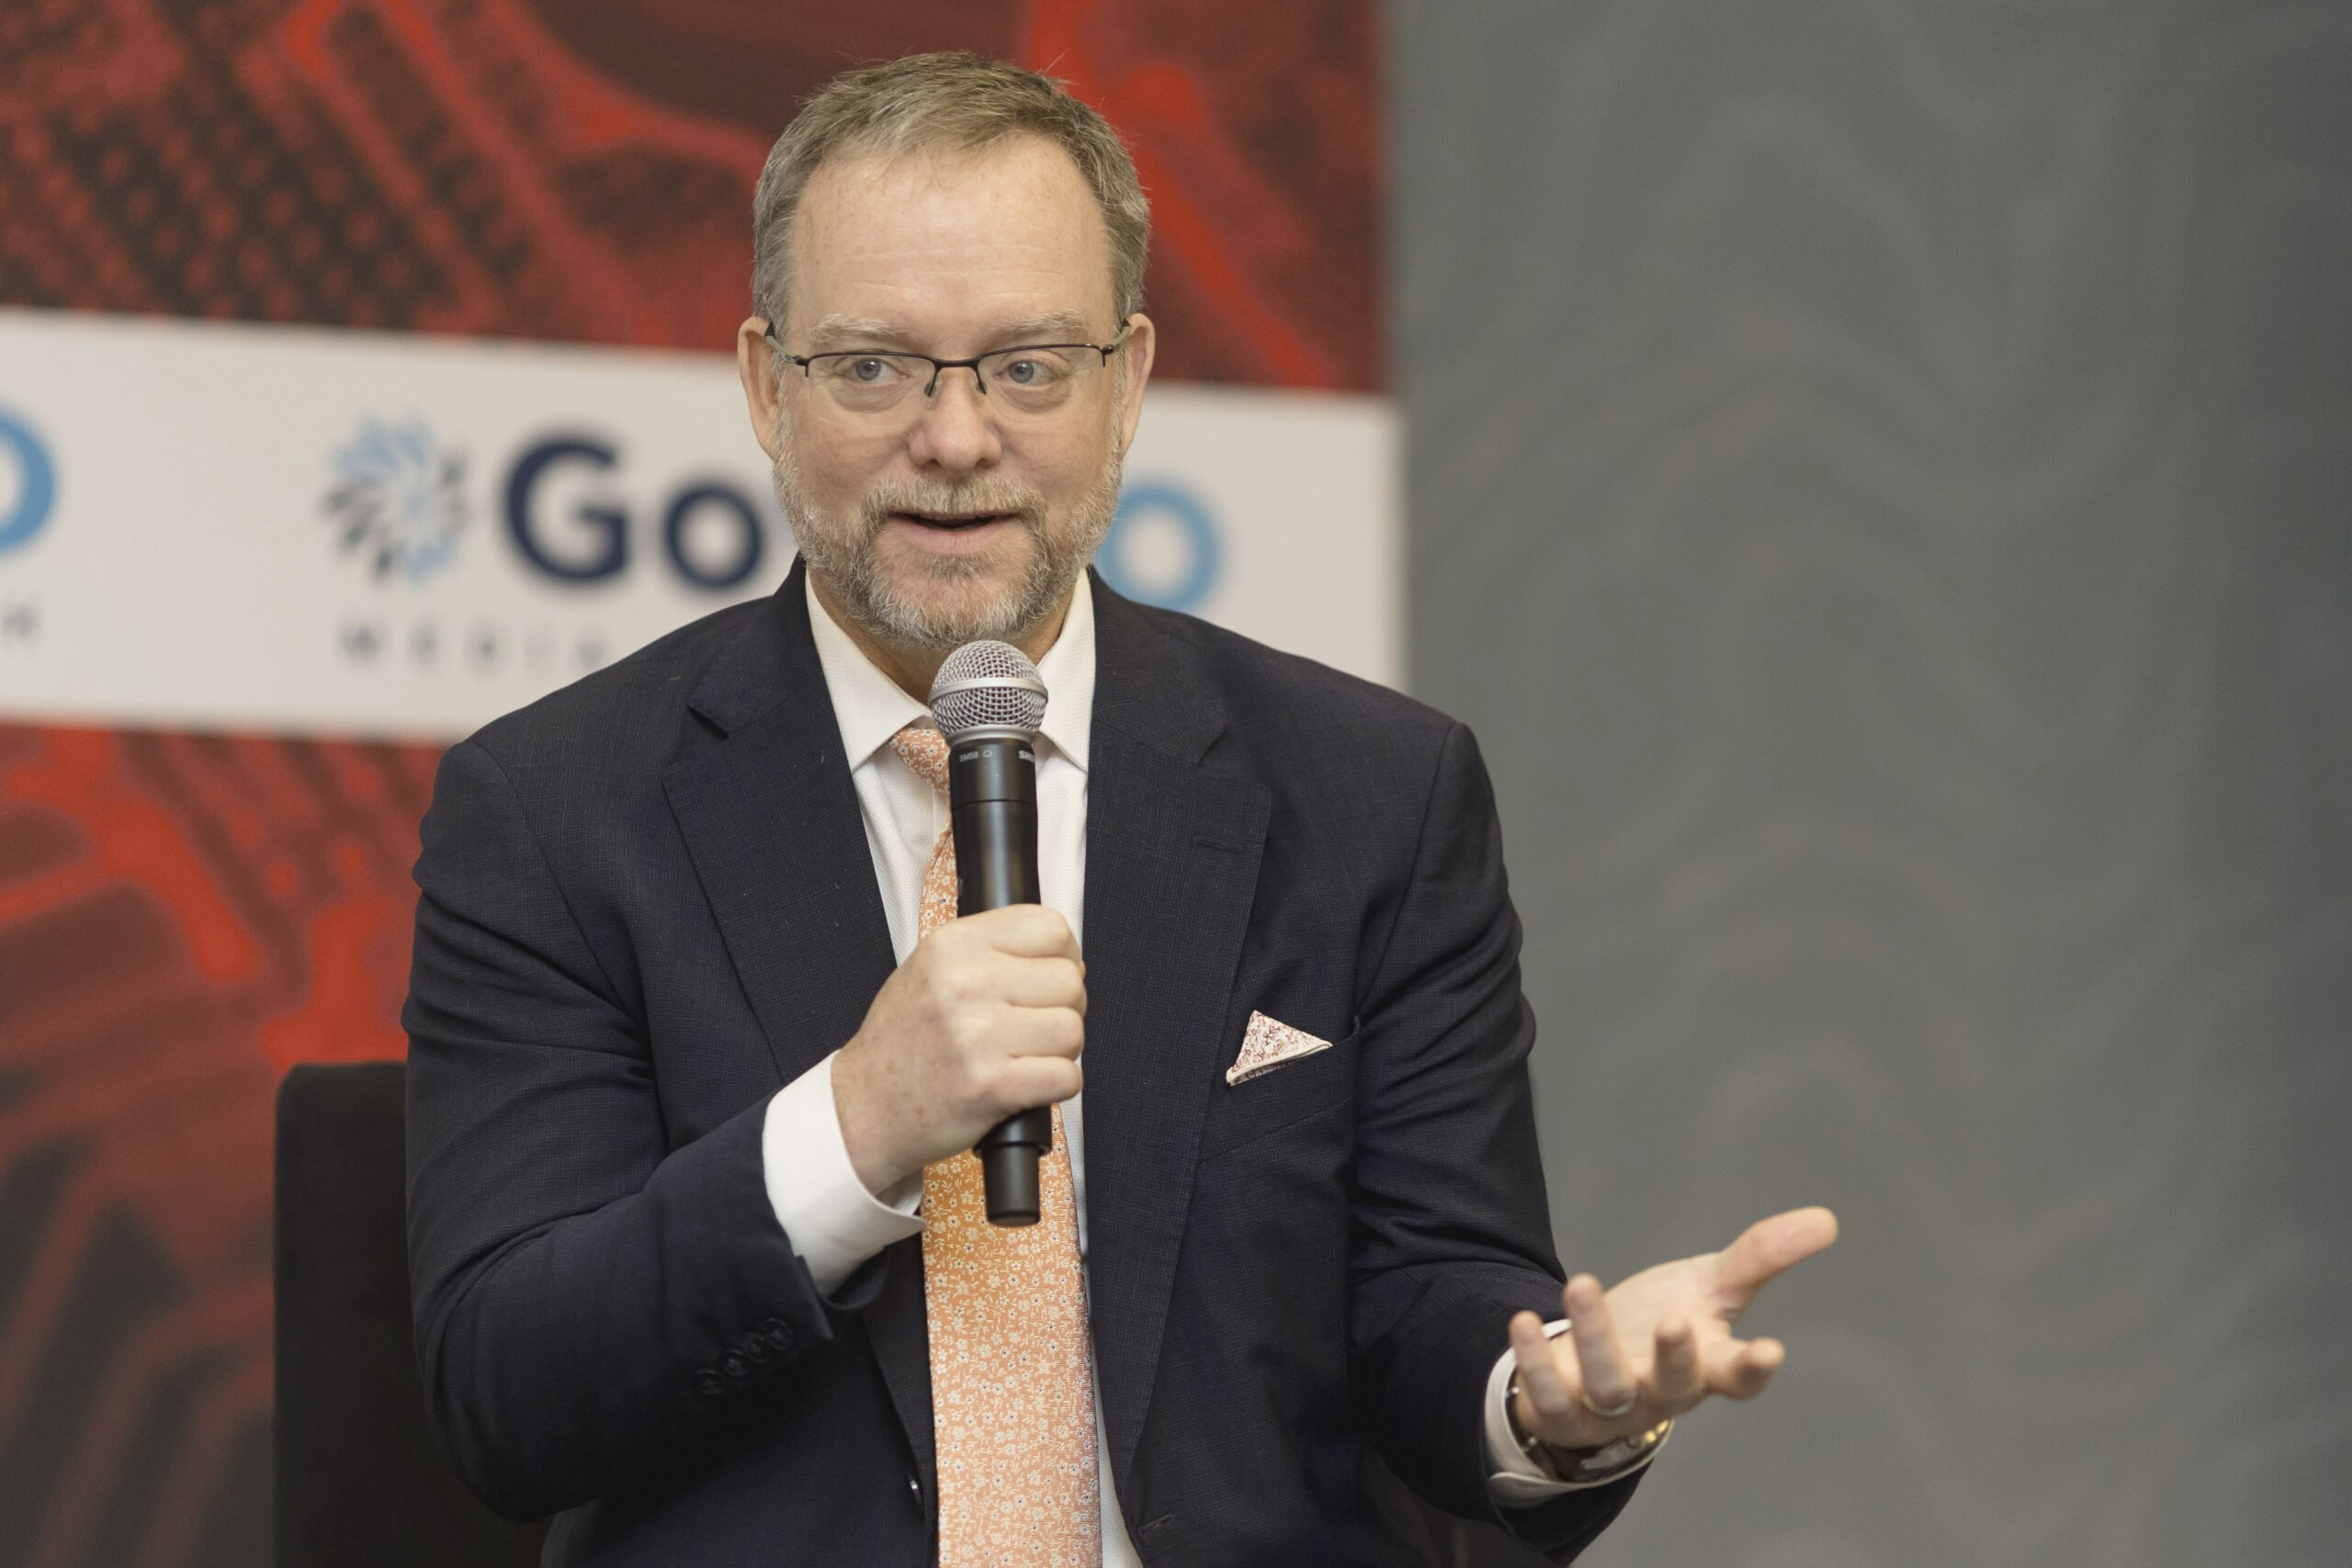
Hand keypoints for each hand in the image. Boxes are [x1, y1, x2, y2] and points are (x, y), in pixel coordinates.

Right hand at [831, 906, 1085, 1195]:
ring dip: (1060, 1050)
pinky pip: (1066, 1077)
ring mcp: (976, 1035)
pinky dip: (1057, 1086)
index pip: (1050, 928)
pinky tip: (1027, 1085)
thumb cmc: (904, 1041)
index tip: (1048, 979)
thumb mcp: (930, 970)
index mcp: (952, 944)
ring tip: (1025, 1056)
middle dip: (1063, 1007)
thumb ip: (992, 952)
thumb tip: (1067, 959)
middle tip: (1031, 1027)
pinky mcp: (990, 1085)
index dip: (1063, 957)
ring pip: (1072, 1030)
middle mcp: (963, 983)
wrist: (864, 1108)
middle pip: (1069, 981)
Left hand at [1508, 1206, 1838, 1453]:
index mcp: (1705, 1368)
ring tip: (1581, 1283)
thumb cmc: (1661, 1327)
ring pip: (1607, 1384)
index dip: (1753, 1369)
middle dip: (1674, 1358)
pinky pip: (1547, 1396)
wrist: (1593, 1367)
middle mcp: (1661, 1394)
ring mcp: (1611, 1407)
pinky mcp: (1562, 1410)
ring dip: (1593, 1337)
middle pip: (1673, 1387)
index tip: (1769, 1350)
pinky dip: (1534, 1360)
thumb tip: (1826, 1219)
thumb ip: (1762, 1258)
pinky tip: (1522, 1320)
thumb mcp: (1711, 1289)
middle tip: (1674, 1320)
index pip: (1737, 1377)